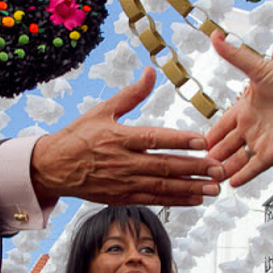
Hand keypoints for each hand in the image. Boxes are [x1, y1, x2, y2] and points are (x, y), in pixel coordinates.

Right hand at [30, 66, 223, 205]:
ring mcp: (124, 182)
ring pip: (163, 187)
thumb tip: (151, 71)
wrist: (53, 167)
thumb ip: (132, 94)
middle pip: (165, 166)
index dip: (179, 140)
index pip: (155, 139)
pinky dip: (175, 200)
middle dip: (195, 169)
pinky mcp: (122, 196)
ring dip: (190, 188)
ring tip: (214, 188)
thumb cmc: (78, 135)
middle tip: (219, 169)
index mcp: (120, 137)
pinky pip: (153, 199)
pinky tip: (194, 198)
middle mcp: (124, 162)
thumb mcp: (103, 110)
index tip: (202, 141)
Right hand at [206, 31, 272, 185]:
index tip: (194, 143)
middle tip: (195, 164)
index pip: (221, 125)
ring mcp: (262, 142)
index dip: (209, 134)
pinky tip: (229, 184)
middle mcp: (252, 127)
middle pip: (227, 145)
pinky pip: (254, 167)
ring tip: (207, 177)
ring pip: (237, 159)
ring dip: (223, 167)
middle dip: (212, 155)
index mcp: (245, 107)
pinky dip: (242, 176)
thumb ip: (234, 55)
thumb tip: (214, 33)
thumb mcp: (258, 68)